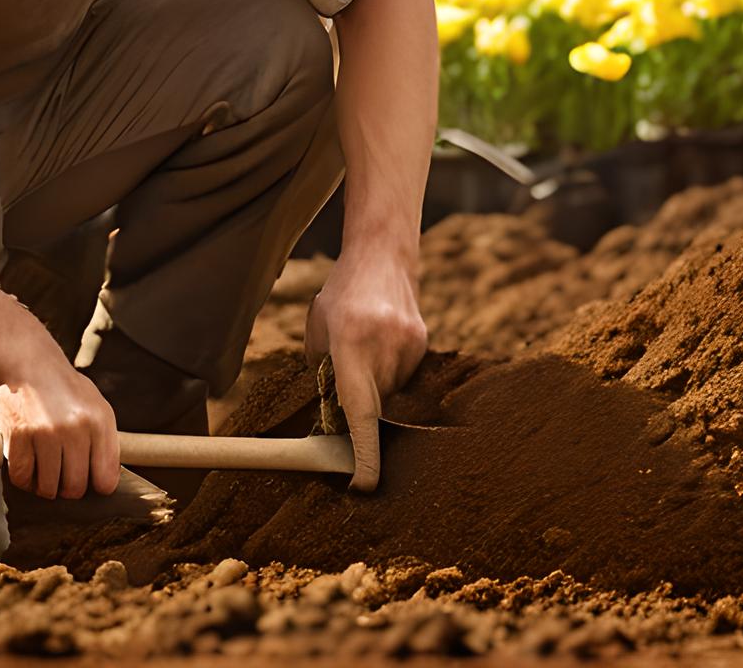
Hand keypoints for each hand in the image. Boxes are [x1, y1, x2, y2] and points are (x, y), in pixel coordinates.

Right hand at [0, 331, 121, 499]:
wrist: (28, 363)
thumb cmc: (64, 389)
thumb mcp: (97, 407)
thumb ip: (104, 443)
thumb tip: (105, 482)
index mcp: (99, 422)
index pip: (106, 480)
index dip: (96, 486)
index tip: (88, 481)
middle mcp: (74, 429)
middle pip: (75, 488)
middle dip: (68, 489)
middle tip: (62, 476)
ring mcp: (45, 433)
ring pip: (48, 488)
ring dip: (45, 487)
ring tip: (44, 472)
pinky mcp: (18, 435)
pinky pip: (21, 477)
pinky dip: (24, 479)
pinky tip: (28, 466)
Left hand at [305, 248, 427, 490]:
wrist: (383, 255)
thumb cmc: (341, 293)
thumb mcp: (319, 330)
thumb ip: (323, 371)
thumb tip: (331, 416)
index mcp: (352, 345)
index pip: (360, 413)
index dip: (363, 455)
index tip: (363, 486)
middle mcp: (385, 349)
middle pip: (374, 407)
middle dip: (358, 413)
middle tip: (342, 392)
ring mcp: (409, 347)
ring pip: (389, 392)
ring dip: (373, 385)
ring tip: (362, 349)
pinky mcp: (423, 344)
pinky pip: (402, 375)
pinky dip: (387, 370)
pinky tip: (379, 342)